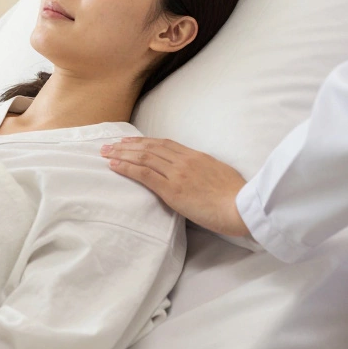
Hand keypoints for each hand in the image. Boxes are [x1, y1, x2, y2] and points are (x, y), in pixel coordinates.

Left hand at [101, 137, 251, 238]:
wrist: (242, 207)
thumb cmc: (236, 197)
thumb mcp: (220, 175)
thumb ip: (204, 171)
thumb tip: (196, 174)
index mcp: (196, 156)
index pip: (164, 144)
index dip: (144, 141)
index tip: (129, 141)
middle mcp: (184, 160)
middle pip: (149, 147)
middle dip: (127, 145)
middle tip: (109, 145)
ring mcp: (177, 173)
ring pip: (143, 157)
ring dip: (121, 154)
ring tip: (105, 153)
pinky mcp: (172, 189)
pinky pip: (144, 174)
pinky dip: (127, 168)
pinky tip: (114, 166)